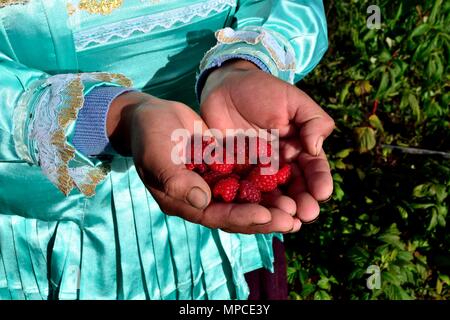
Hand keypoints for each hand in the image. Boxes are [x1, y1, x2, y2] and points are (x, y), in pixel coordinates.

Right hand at [106, 92, 296, 233]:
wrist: (151, 115)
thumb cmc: (149, 134)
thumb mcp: (158, 155)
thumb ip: (177, 179)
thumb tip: (203, 201)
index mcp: (184, 201)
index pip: (217, 215)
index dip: (243, 217)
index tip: (268, 216)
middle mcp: (202, 198)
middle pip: (238, 212)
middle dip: (266, 217)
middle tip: (294, 219)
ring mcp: (214, 183)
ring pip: (247, 198)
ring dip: (271, 203)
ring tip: (297, 207)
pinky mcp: (224, 168)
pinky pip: (247, 177)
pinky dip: (266, 181)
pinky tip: (289, 181)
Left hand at [201, 60, 334, 230]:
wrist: (225, 86)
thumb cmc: (263, 91)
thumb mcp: (293, 101)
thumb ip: (312, 121)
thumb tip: (316, 148)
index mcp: (298, 150)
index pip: (312, 169)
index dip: (318, 181)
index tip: (322, 193)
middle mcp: (279, 166)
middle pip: (293, 189)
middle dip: (301, 202)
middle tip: (305, 214)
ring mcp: (255, 172)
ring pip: (269, 195)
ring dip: (278, 209)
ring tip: (284, 219)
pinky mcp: (232, 174)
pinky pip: (240, 191)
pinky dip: (248, 203)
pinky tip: (253, 213)